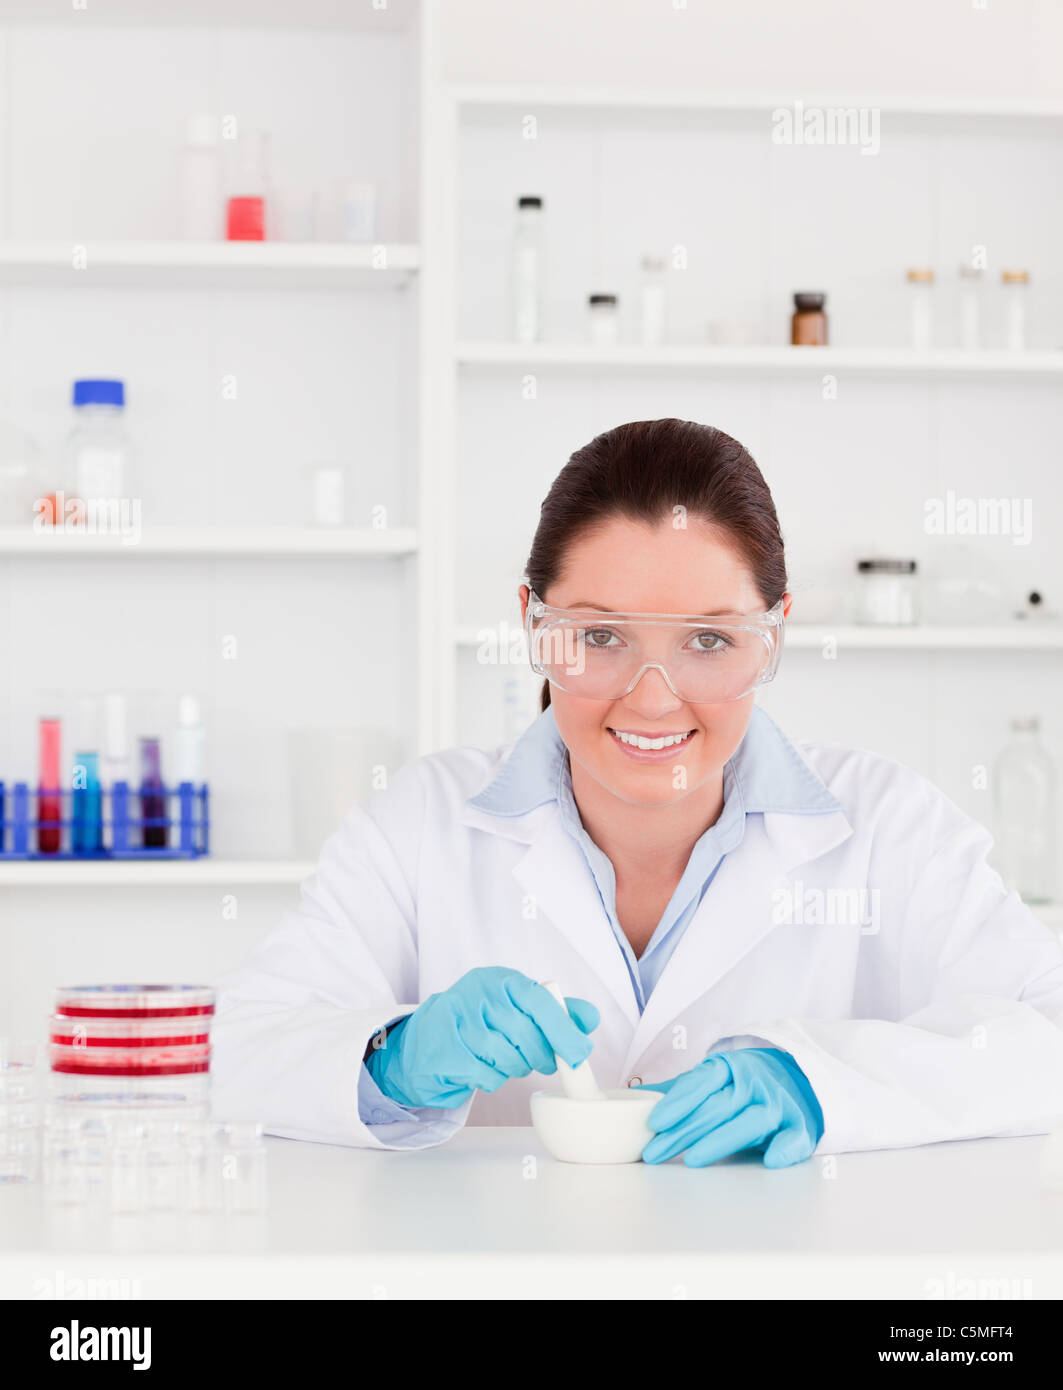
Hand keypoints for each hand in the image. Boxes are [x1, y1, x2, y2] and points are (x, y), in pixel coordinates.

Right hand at [366, 966, 599, 1108]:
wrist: (430, 1038)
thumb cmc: (483, 1021)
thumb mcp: (518, 1007)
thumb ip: (555, 1012)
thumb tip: (590, 1018)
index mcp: (499, 979)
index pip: (539, 1000)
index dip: (563, 1029)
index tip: (580, 1053)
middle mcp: (475, 993)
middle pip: (524, 1034)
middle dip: (541, 1055)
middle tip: (546, 1061)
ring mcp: (455, 1021)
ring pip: (505, 1057)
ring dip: (516, 1067)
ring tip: (510, 1061)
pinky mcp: (443, 1050)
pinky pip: (485, 1075)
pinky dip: (494, 1079)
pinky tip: (486, 1068)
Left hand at [635, 1047, 823, 1167]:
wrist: (798, 1079)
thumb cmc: (744, 1085)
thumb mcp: (712, 1080)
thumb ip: (677, 1092)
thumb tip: (627, 1098)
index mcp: (728, 1068)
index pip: (700, 1082)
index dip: (676, 1102)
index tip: (653, 1122)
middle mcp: (753, 1082)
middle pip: (716, 1107)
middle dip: (683, 1131)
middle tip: (654, 1153)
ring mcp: (777, 1103)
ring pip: (750, 1121)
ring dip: (722, 1139)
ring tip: (694, 1159)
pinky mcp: (799, 1126)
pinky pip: (794, 1137)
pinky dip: (786, 1148)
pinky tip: (771, 1160)